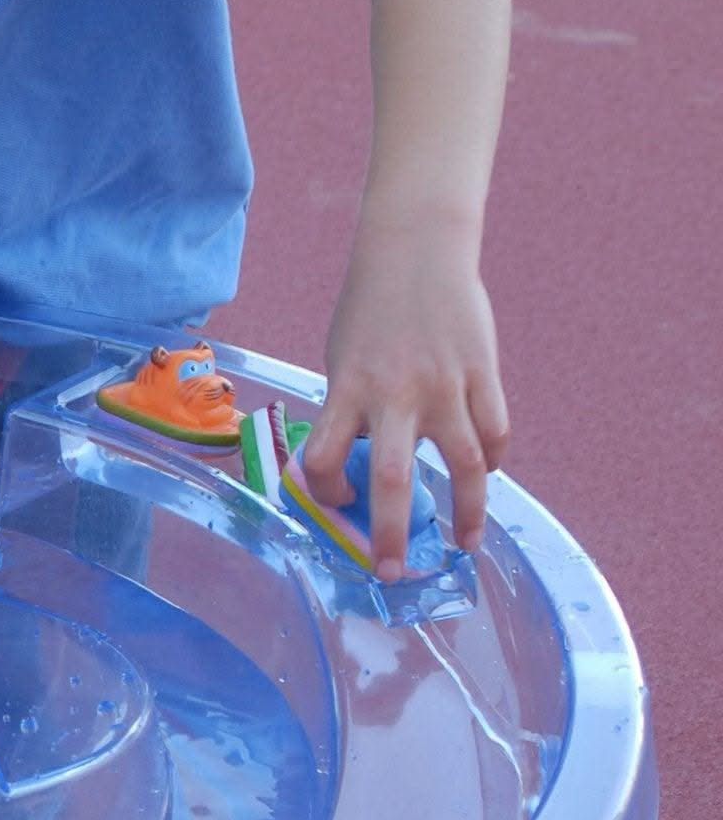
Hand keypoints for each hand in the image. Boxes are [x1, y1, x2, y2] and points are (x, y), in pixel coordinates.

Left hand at [302, 223, 509, 578]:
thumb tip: (357, 467)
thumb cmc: (370, 310)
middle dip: (389, 533)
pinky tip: (490, 476)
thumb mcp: (341, 360)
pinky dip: (494, 459)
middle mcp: (396, 394)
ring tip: (464, 545)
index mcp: (348, 390)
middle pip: (392, 479)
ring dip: (467, 512)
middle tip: (391, 572)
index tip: (339, 498)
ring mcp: (445, 385)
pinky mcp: (482, 372)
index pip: (324, 459)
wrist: (417, 248)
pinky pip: (494, 429)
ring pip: (465, 463)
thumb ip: (349, 412)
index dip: (325, 489)